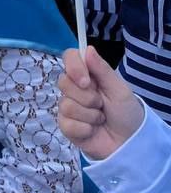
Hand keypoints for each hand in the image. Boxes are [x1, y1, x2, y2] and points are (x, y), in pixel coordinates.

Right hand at [57, 45, 145, 161]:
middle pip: (63, 82)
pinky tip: (93, 131)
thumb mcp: (119, 90)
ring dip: (90, 115)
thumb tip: (88, 48)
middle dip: (87, 97)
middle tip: (102, 104)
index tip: (86, 81)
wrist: (129, 143)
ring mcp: (68, 108)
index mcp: (87, 75)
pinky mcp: (66, 126)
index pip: (69, 58)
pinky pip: (67, 124)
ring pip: (66, 105)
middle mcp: (74, 88)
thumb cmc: (126, 113)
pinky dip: (85, 129)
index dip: (74, 67)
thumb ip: (103, 70)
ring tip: (100, 119)